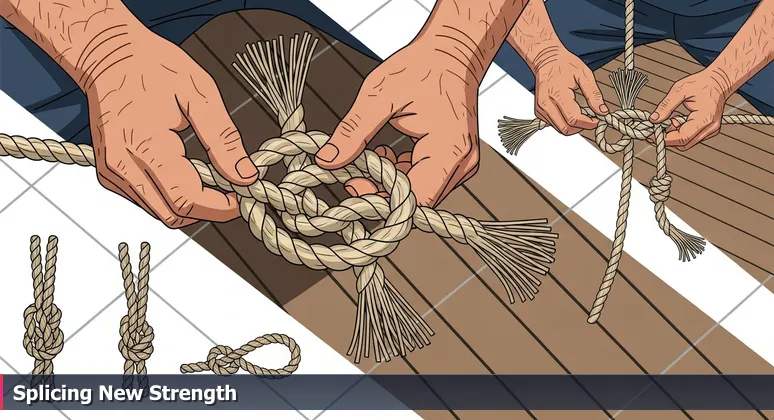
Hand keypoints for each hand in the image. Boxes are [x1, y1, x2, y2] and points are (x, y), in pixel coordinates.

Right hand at [85, 29, 257, 227]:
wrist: (107, 54)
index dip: (220, 206)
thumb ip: (223, 138)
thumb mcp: (199, 93)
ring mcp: (112, 173)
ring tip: (208, 176)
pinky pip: (146, 201)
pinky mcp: (108, 174)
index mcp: (145, 144)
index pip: (187, 199)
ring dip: (189, 203)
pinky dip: (169, 195)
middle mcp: (122, 166)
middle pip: (174, 214)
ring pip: (160, 212)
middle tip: (229, 187)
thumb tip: (244, 174)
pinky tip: (183, 171)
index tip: (242, 196)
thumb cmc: (151, 66)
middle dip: (208, 208)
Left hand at [313, 38, 479, 207]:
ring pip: (421, 192)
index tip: (354, 187)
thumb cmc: (423, 66)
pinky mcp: (455, 159)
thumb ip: (352, 131)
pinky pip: (426, 179)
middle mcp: (461, 163)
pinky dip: (402, 172)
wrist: (453, 51)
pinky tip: (386, 153)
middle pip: (418, 200)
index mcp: (448, 150)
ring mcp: (462, 163)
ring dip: (391, 182)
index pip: (416, 200)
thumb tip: (327, 159)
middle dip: (383, 192)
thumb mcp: (379, 95)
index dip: (383, 203)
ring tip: (369, 159)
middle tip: (353, 176)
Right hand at [532, 45, 607, 134]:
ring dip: (573, 126)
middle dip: (581, 127)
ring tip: (581, 114)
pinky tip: (570, 111)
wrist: (546, 60)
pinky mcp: (539, 112)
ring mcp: (540, 109)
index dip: (588, 123)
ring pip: (560, 129)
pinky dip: (564, 122)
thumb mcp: (584, 75)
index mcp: (557, 94)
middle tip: (590, 119)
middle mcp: (545, 104)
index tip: (597, 120)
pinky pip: (554, 124)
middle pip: (565, 128)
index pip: (573, 119)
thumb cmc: (564, 64)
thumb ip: (593, 94)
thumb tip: (602, 111)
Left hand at [650, 68, 731, 149]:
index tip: (651, 135)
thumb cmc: (703, 83)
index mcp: (705, 118)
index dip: (665, 138)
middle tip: (654, 129)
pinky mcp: (709, 130)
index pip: (682, 137)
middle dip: (667, 138)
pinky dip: (680, 132)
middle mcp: (710, 128)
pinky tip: (675, 121)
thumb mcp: (680, 89)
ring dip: (673, 135)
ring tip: (666, 122)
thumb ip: (666, 106)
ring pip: (687, 142)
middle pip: (684, 143)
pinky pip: (691, 137)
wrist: (719, 81)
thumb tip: (654, 119)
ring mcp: (711, 130)